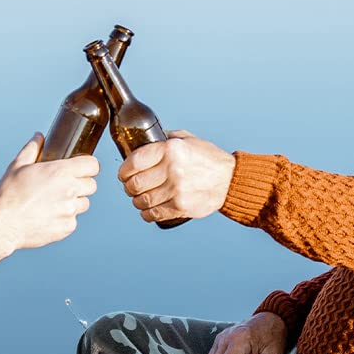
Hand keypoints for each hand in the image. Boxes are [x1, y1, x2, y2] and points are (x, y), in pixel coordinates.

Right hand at [0, 133, 99, 268]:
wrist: (3, 224)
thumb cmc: (9, 195)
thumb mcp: (18, 166)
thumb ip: (32, 149)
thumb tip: (39, 136)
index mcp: (60, 172)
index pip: (92, 165)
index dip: (88, 166)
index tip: (82, 169)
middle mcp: (70, 190)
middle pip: (92, 185)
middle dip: (82, 184)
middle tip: (66, 186)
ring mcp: (70, 211)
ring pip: (84, 204)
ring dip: (75, 202)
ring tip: (55, 203)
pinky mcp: (67, 227)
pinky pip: (73, 221)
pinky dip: (65, 219)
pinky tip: (48, 216)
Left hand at [119, 131, 235, 223]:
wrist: (229, 180)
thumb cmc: (208, 159)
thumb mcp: (187, 140)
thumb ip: (165, 139)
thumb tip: (143, 140)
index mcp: (171, 149)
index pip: (134, 162)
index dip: (124, 171)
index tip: (123, 174)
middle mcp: (172, 169)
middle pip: (135, 184)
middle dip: (128, 187)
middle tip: (131, 187)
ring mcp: (176, 190)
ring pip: (142, 201)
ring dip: (137, 201)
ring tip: (140, 198)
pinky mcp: (180, 207)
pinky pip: (153, 214)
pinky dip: (146, 214)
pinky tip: (148, 209)